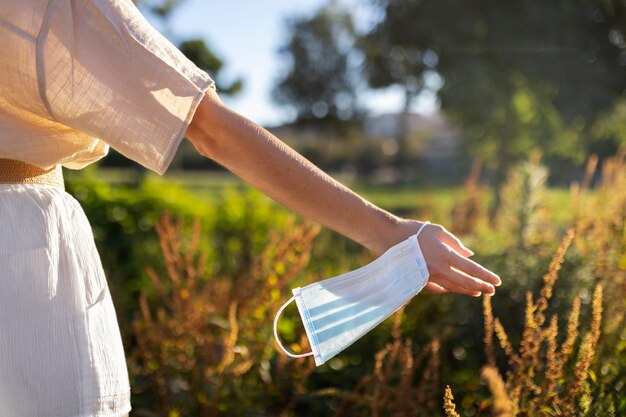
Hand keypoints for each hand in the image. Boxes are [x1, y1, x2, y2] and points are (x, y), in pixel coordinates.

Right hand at [381, 219, 500, 296]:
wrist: (390, 238)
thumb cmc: (416, 231)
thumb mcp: (438, 231)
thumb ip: (456, 243)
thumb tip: (470, 256)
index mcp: (445, 255)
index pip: (471, 269)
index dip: (485, 276)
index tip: (497, 281)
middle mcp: (439, 269)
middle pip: (465, 282)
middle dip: (481, 286)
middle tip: (492, 291)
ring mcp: (429, 276)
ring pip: (452, 288)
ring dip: (466, 290)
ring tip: (478, 292)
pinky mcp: (419, 280)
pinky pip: (437, 288)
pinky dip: (447, 289)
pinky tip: (454, 289)